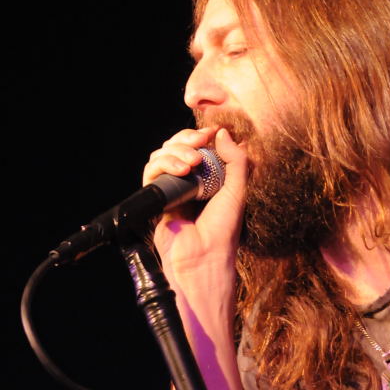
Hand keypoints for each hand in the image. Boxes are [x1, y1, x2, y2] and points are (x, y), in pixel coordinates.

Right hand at [142, 125, 247, 280]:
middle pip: (176, 148)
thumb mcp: (238, 191)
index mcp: (208, 180)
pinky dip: (163, 164)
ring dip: (175, 151)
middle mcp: (188, 184)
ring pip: (162, 156)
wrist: (203, 259)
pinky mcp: (156, 200)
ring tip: (192, 163)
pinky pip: (151, 173)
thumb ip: (236, 160)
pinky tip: (181, 171)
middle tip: (200, 143)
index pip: (197, 148)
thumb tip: (222, 133)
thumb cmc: (224, 231)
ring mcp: (171, 191)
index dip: (201, 136)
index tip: (212, 130)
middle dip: (186, 139)